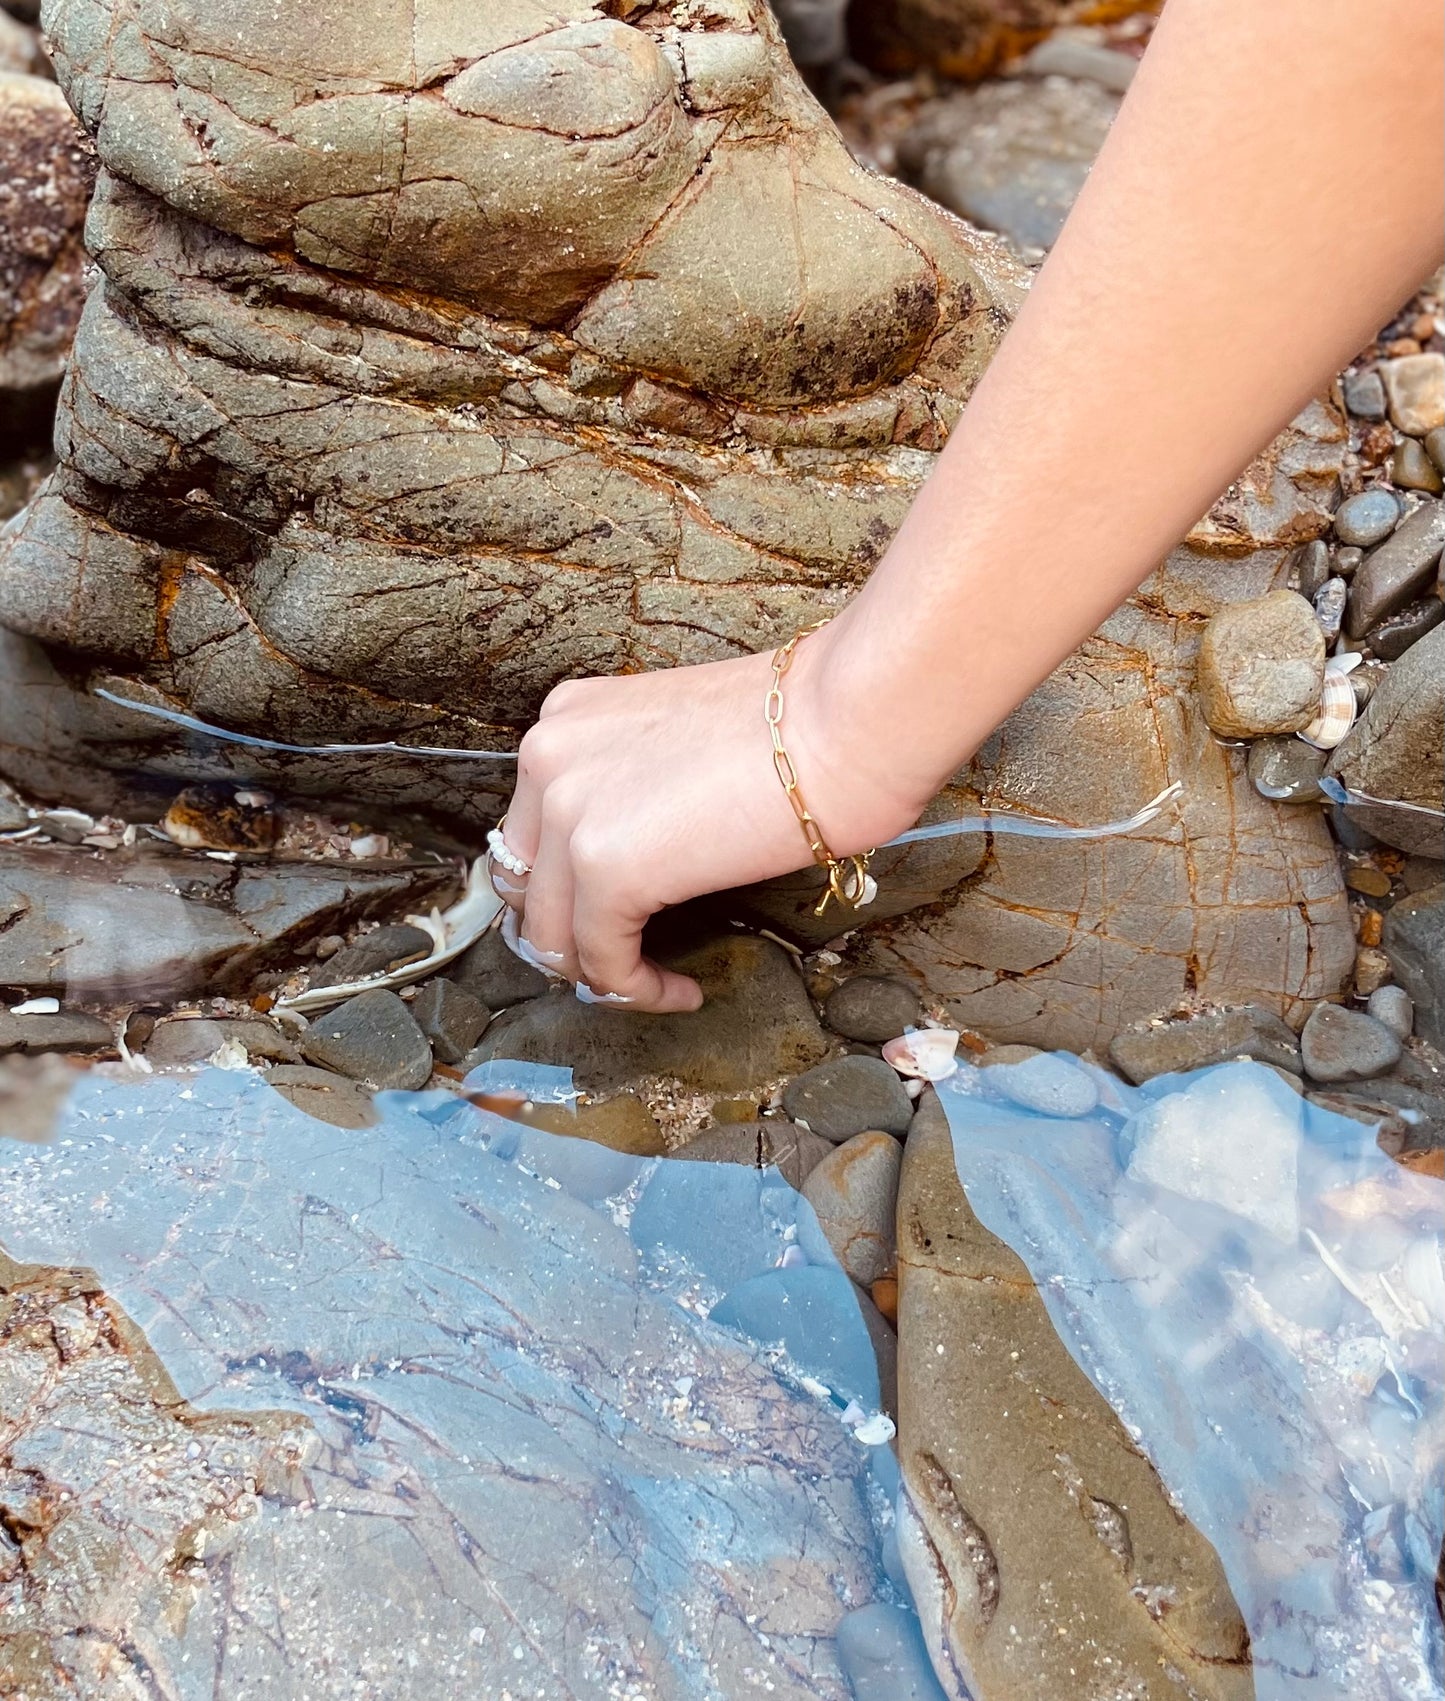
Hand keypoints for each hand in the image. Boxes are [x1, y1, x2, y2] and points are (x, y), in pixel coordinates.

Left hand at [496, 632, 924, 1012]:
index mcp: (565, 723)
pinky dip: (638, 992)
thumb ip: (635, 787)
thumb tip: (638, 855)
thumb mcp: (679, 740)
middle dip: (571, 937)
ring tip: (657, 984)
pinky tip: (683, 992)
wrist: (845, 723)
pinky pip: (602, 963)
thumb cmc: (798, 727)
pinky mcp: (606, 869)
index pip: (531, 832)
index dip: (565, 890)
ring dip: (603, 973)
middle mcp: (548, 758)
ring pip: (554, 937)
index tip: (615, 918)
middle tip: (625, 961)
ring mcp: (568, 813)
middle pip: (527, 887)